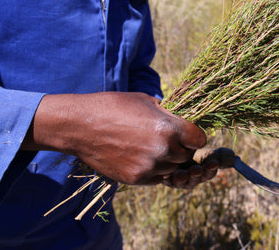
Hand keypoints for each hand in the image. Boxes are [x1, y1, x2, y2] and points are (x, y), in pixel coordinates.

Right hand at [23, 92, 207, 185]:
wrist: (79, 125)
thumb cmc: (113, 106)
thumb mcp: (146, 101)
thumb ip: (168, 113)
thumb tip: (183, 118)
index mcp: (169, 128)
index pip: (199, 140)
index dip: (195, 136)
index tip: (188, 133)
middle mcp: (162, 150)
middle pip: (187, 156)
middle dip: (182, 148)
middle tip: (168, 139)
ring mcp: (148, 167)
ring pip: (172, 168)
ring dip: (167, 160)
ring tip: (150, 146)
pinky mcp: (135, 178)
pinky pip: (156, 177)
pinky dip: (154, 169)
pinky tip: (140, 155)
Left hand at [162, 147, 235, 188]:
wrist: (173, 148)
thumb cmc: (194, 150)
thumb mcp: (208, 152)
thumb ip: (221, 155)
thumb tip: (234, 159)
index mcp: (203, 173)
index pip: (209, 173)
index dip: (211, 169)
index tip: (213, 162)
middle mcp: (191, 179)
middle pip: (195, 180)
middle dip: (196, 175)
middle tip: (197, 169)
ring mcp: (177, 180)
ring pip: (180, 182)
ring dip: (182, 178)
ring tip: (182, 173)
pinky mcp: (164, 177)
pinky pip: (165, 179)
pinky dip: (165, 177)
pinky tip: (166, 173)